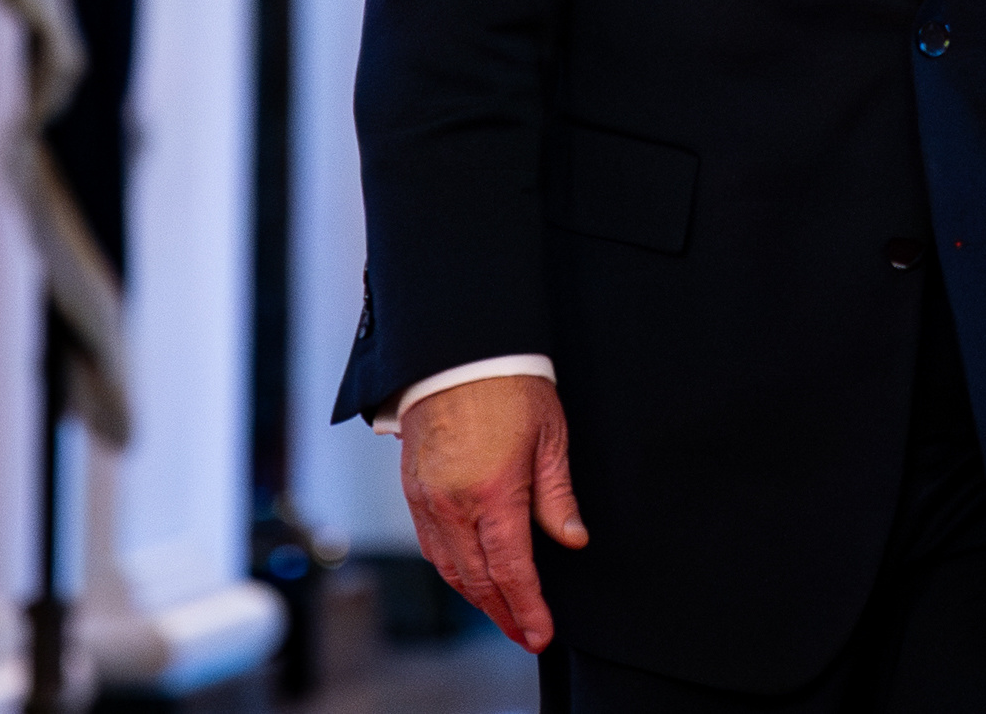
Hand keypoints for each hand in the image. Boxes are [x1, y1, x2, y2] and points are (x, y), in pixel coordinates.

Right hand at [399, 373, 589, 650]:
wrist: (458, 351)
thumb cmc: (510, 386)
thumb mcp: (550, 438)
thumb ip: (557, 496)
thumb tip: (572, 539)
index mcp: (494, 491)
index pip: (512, 569)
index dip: (527, 607)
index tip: (541, 632)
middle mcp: (455, 503)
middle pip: (478, 578)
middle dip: (503, 613)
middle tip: (525, 633)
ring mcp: (428, 499)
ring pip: (450, 568)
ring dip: (477, 597)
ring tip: (502, 613)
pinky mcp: (413, 490)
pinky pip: (431, 545)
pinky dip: (452, 570)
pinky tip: (470, 577)